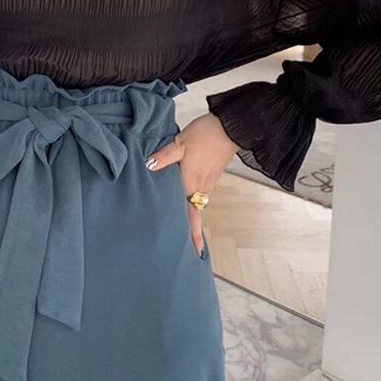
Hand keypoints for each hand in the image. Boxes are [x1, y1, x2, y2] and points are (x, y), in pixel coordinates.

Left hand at [145, 113, 239, 256]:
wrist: (231, 127)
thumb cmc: (206, 134)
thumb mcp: (181, 142)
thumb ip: (164, 156)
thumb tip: (148, 166)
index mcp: (191, 183)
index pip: (190, 216)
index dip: (193, 236)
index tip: (196, 254)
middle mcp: (201, 187)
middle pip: (193, 214)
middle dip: (190, 232)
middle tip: (184, 248)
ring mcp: (208, 182)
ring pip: (196, 204)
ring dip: (190, 216)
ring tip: (181, 227)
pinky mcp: (211, 175)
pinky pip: (200, 193)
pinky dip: (192, 200)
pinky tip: (184, 197)